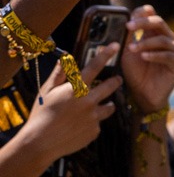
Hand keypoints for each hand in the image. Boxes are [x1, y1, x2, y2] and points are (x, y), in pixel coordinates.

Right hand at [20, 44, 123, 162]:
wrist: (39, 143)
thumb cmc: (40, 115)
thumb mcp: (46, 92)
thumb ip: (59, 75)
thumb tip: (65, 57)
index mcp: (76, 88)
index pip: (95, 66)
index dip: (106, 54)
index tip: (116, 46)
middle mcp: (89, 100)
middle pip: (111, 85)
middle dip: (116, 81)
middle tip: (117, 80)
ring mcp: (93, 117)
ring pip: (109, 107)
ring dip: (106, 105)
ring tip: (101, 106)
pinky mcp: (94, 131)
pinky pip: (98, 124)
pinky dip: (92, 123)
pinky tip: (79, 127)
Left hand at [120, 5, 173, 113]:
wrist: (143, 95)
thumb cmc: (136, 73)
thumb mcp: (127, 53)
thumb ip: (128, 38)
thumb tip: (122, 21)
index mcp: (154, 34)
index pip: (152, 16)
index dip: (142, 13)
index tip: (129, 16)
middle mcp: (167, 39)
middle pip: (159, 22)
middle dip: (143, 23)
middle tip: (129, 26)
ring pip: (163, 39)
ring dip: (146, 42)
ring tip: (132, 48)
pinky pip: (169, 55)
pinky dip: (155, 55)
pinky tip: (144, 57)